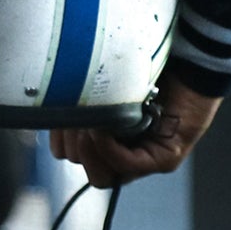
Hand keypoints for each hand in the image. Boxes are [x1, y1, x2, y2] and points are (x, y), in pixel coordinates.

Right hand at [49, 73, 220, 189]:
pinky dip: (108, 149)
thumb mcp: (102, 83)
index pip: (76, 157)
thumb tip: (45, 109)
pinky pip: (128, 165)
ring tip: (88, 121)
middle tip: (75, 120)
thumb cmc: (142, 61)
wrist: (185, 53)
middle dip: (74, 149)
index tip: (59, 118)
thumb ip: (80, 100)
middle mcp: (128, 152)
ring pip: (104, 176)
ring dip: (89, 151)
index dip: (64, 143)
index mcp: (111, 137)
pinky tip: (101, 128)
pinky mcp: (165, 157)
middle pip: (89, 171)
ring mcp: (147, 159)